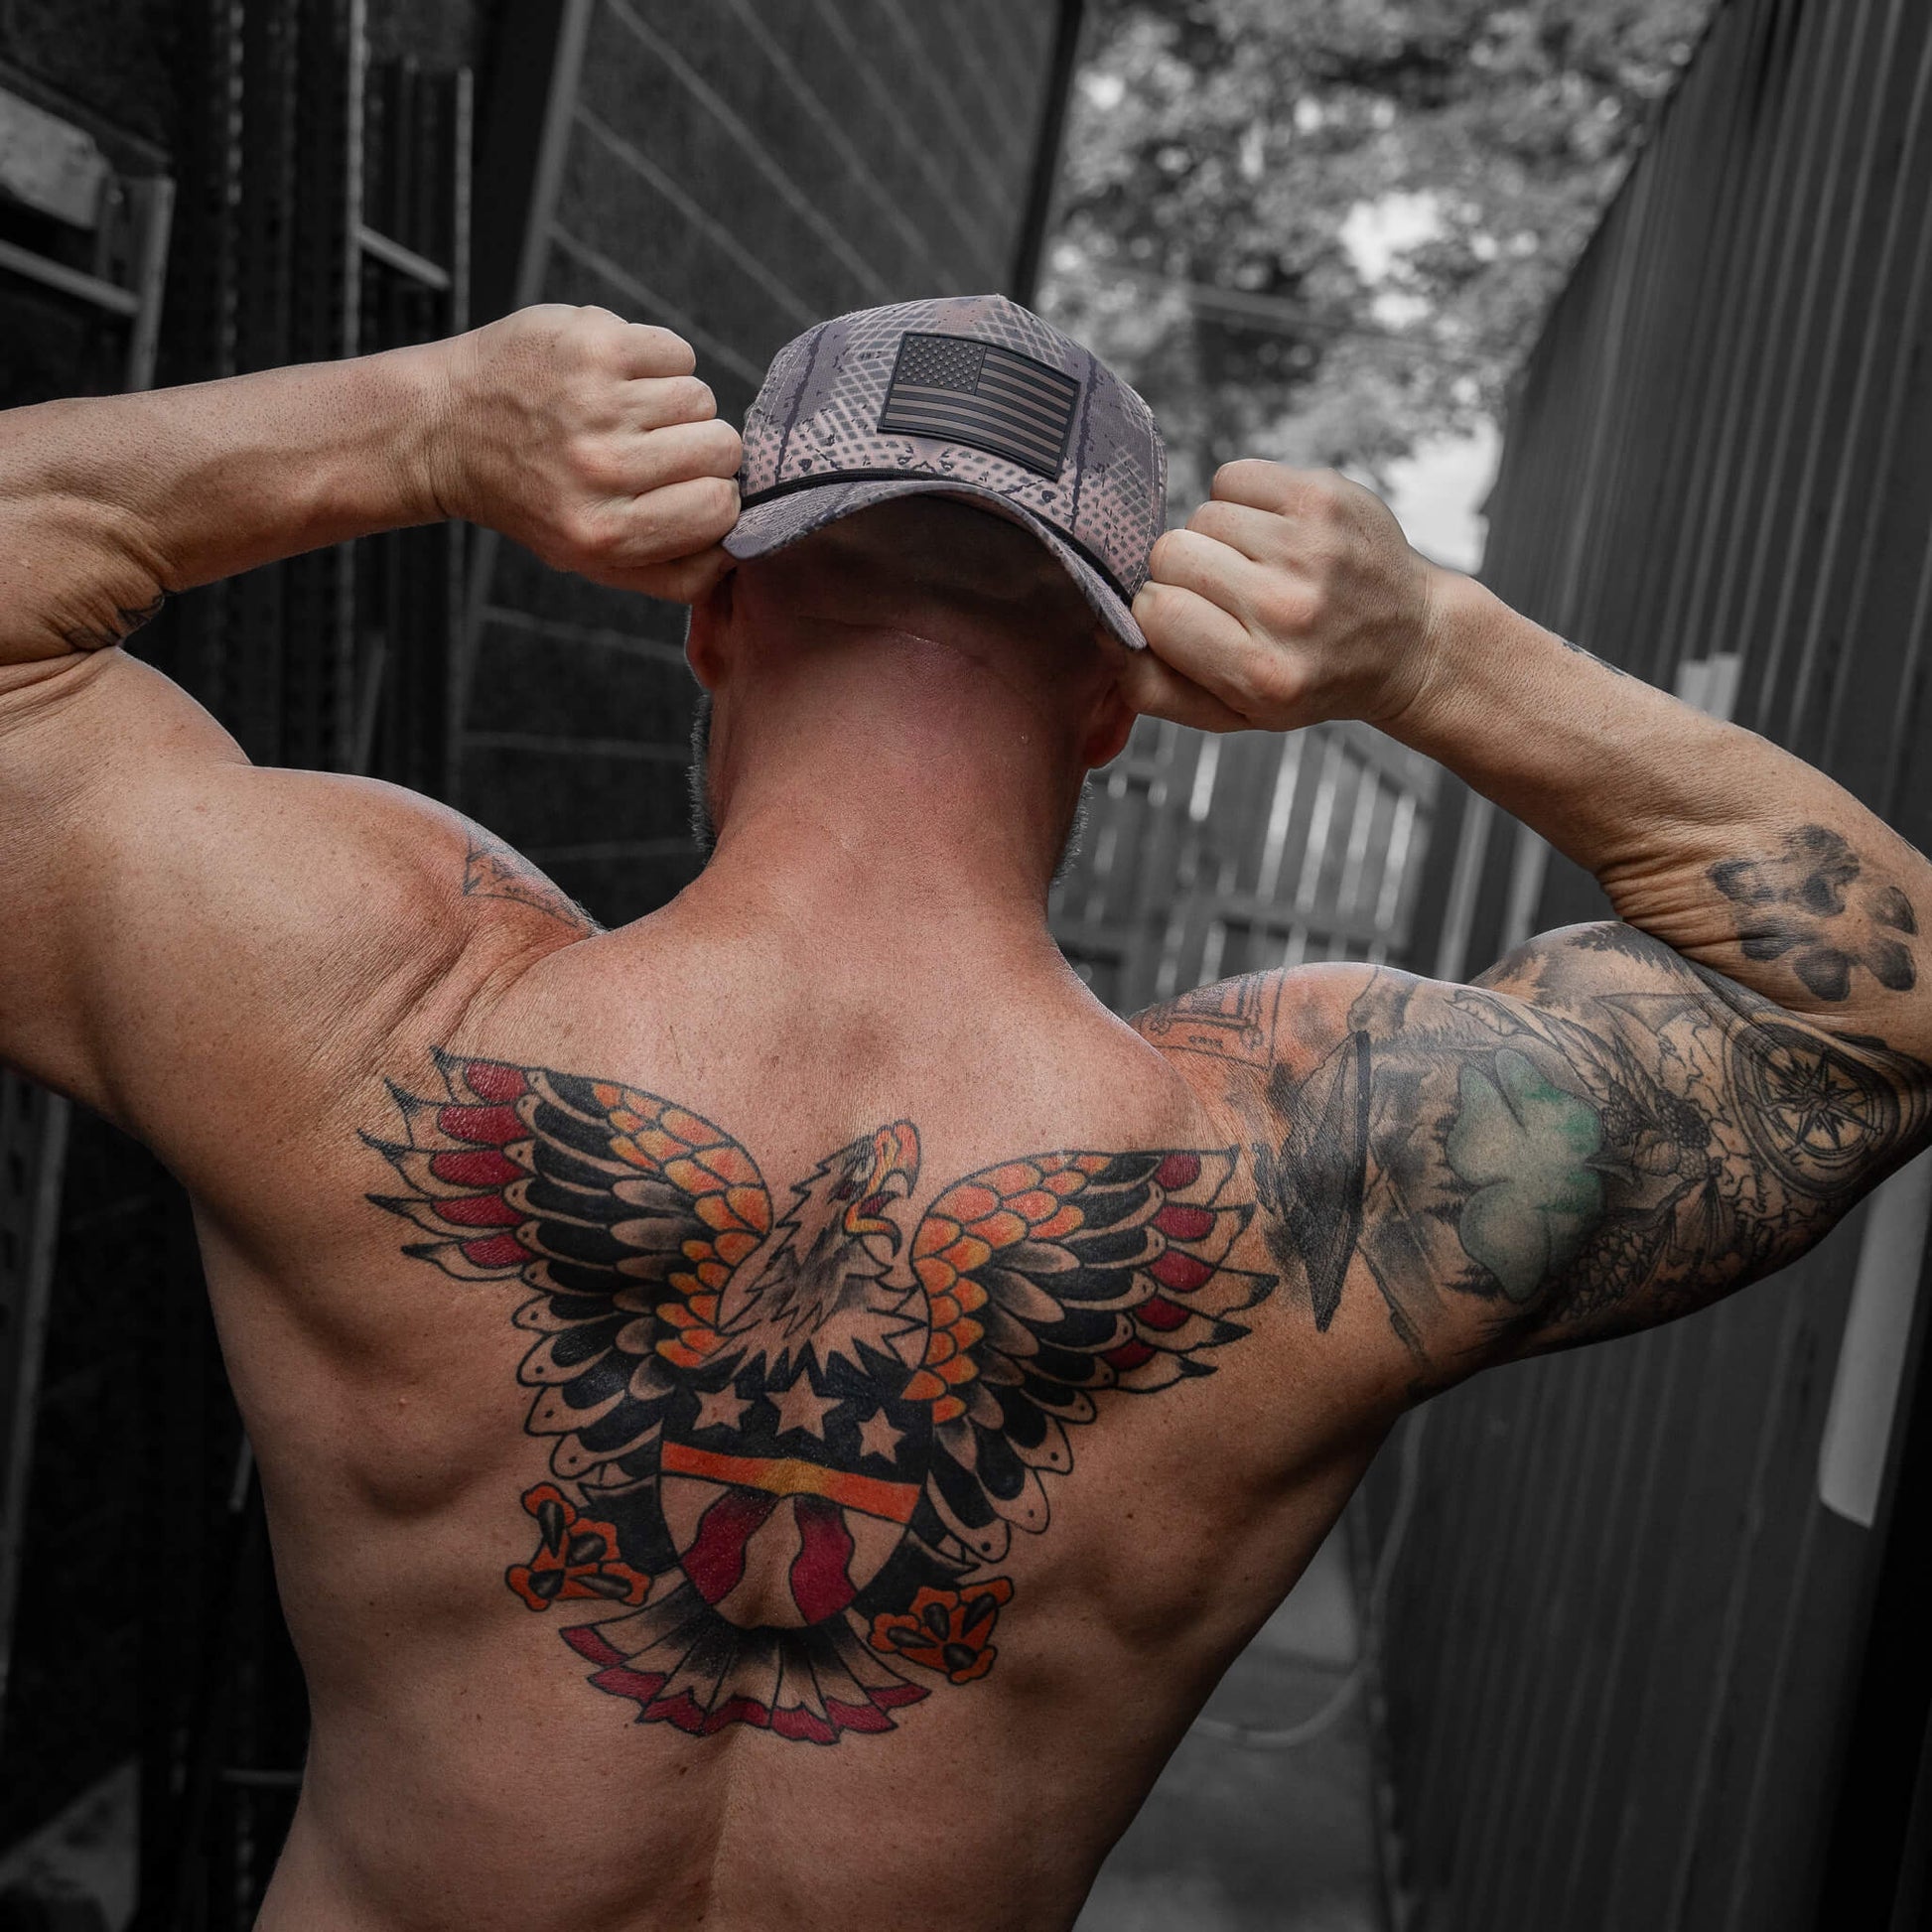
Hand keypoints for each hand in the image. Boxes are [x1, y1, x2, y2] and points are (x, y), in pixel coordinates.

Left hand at [426, 305, 740, 603]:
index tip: (689, 490)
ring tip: (628, 413)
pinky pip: (676, 352)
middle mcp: (598, 468)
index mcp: (603, 532)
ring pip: (700, 398)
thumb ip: (676, 574)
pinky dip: (658, 363)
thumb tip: (743, 550)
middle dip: (702, 450)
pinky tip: (617, 378)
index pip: (720, 509)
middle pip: (721, 449)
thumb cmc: (530, 498)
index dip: (716, 497)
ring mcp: (593, 399)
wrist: (444, 428)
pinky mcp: (590, 342)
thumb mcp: (593, 562)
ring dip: (677, 406)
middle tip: (656, 448)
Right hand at [1121, 461, 1449, 731]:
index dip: (1157, 613)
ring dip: (1216, 539)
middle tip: (1229, 597)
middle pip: (1169, 554)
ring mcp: (1313, 547)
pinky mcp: (1326, 495)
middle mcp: (1290, 610)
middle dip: (1184, 573)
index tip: (1188, 623)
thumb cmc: (1307, 679)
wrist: (1407, 643)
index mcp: (1261, 674)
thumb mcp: (1232, 714)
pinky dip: (1241, 501)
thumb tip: (1103, 634)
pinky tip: (1274, 534)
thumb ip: (1155, 688)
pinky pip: (1232, 476)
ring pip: (1201, 516)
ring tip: (1257, 567)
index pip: (1153, 611)